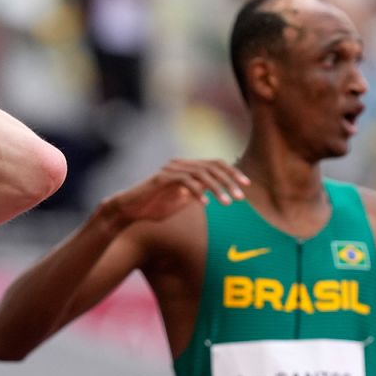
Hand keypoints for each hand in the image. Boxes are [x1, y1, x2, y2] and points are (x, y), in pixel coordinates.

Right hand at [101, 159, 248, 226]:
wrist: (128, 212)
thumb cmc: (153, 208)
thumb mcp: (179, 202)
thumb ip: (195, 195)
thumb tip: (212, 194)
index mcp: (186, 168)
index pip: (215, 164)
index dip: (232, 173)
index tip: (246, 186)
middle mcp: (179, 165)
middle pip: (212, 166)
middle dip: (229, 181)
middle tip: (241, 197)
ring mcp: (170, 170)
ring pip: (201, 173)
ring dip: (217, 188)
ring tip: (228, 203)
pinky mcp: (161, 179)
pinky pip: (185, 182)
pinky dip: (198, 192)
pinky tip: (206, 205)